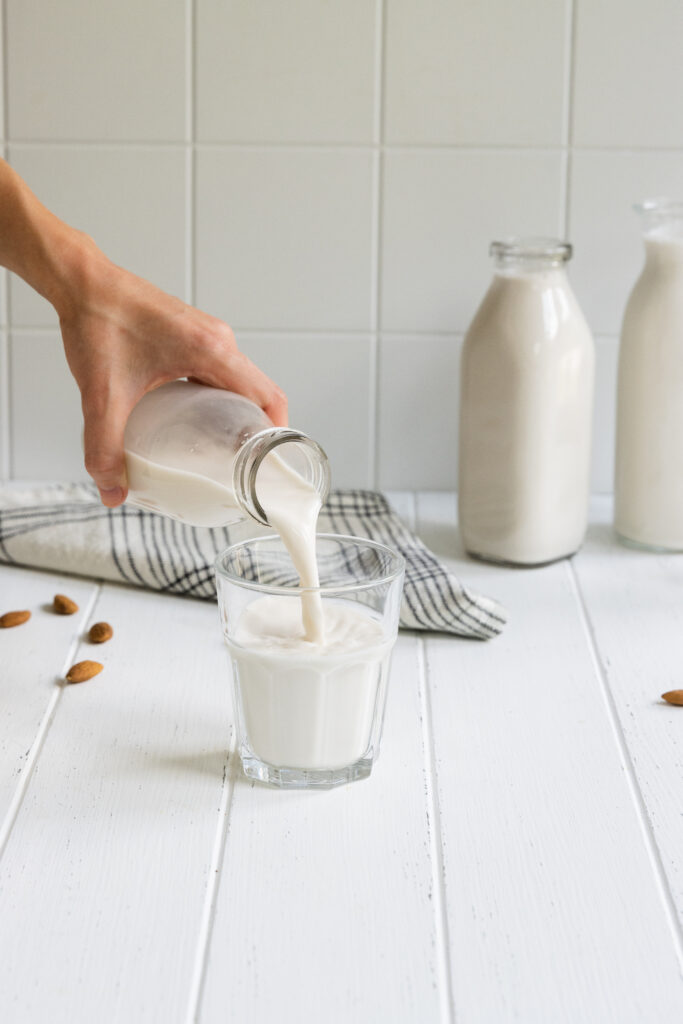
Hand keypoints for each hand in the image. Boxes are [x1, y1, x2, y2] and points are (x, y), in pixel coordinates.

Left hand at [57, 242, 286, 506]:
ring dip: (236, 415)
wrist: (81, 282)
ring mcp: (208, 335)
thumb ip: (104, 447)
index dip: (275, 435)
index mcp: (212, 351)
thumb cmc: (97, 321)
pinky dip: (218, 399)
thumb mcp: (101, 395)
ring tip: (219, 450)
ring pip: (239, 383)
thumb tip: (112, 491)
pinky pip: (221, 372)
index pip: (268, 397)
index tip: (267, 466)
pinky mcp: (193, 335)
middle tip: (239, 467)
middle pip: (258, 393)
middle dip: (254, 432)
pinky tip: (194, 420)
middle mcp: (218, 340)